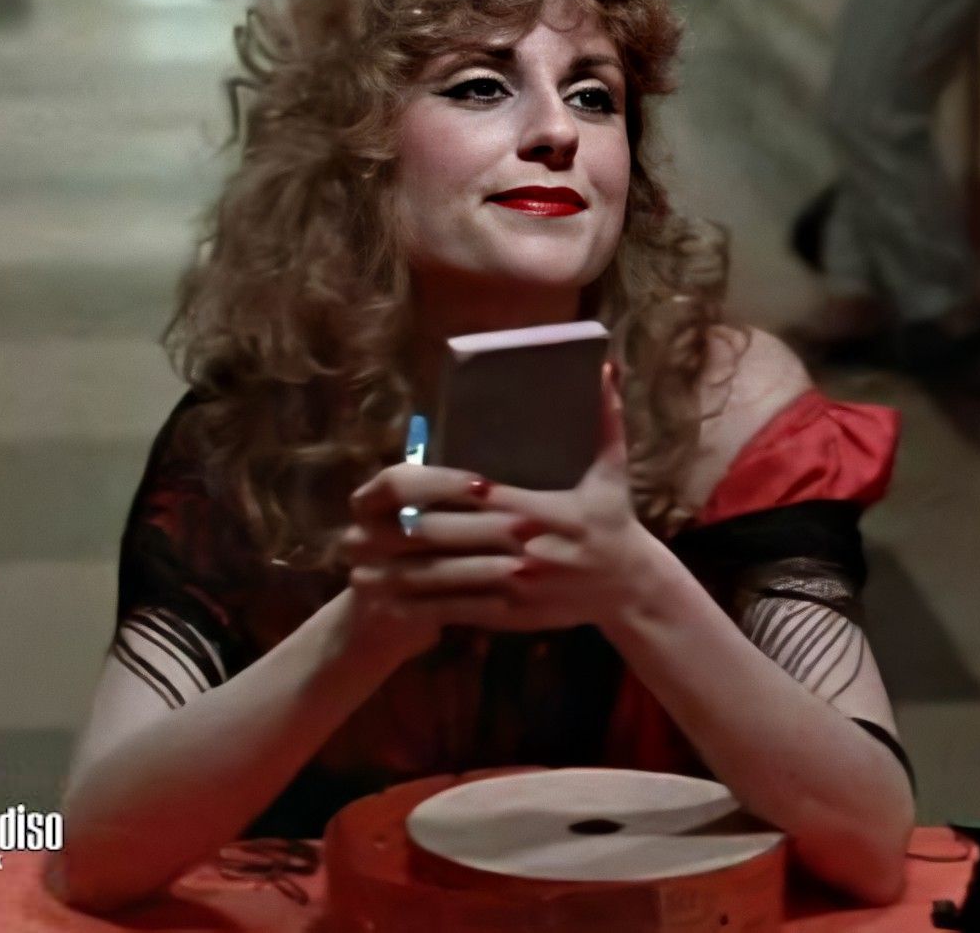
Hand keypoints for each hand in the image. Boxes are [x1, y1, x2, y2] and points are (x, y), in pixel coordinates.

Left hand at [341, 363, 671, 634]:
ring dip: (392, 577)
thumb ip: (605, 420)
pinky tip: (387, 605)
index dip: (418, 491)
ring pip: (441, 580)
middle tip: (349, 534)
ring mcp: (513, 582)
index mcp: (532, 506)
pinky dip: (418, 609)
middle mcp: (518, 544)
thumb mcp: (611, 472)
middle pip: (441, 536)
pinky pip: (456, 610)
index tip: (381, 490)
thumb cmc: (613, 525)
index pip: (463, 492)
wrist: (630, 587)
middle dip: (390, 536)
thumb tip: (605, 367)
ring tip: (355, 572)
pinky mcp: (511, 613)